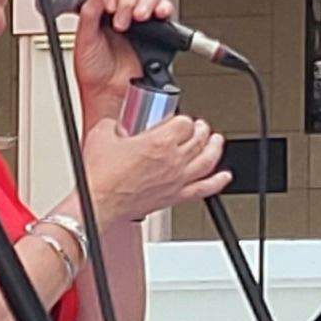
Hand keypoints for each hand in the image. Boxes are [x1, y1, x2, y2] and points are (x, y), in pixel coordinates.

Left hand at [64, 0, 181, 97]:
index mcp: (99, 10)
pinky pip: (165, 8)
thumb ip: (89, 13)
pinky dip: (163, 7)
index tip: (106, 5)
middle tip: (120, 21)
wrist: (110, 92)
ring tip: (137, 20)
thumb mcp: (84, 40)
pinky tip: (156, 14)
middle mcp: (120, 10)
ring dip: (143, 2)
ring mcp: (139, 18)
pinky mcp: (156, 29)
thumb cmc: (94, 71)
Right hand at [80, 111, 229, 227]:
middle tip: (197, 126)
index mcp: (159, 142)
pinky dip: (217, 182)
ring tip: (215, 141)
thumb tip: (118, 123)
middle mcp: (173, 160)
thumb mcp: (102, 134)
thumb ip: (115, 123)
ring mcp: (177, 179)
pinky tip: (224, 176)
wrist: (97, 202)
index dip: (182, 118)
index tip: (177, 120)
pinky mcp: (174, 196)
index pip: (184, 122)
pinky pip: (204, 189)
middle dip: (200, 129)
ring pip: (208, 160)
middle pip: (199, 138)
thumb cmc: (99, 175)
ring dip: (214, 148)